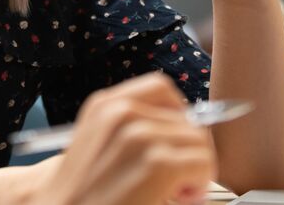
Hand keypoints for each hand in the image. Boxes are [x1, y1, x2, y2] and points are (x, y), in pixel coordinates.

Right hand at [27, 74, 216, 204]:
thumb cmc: (81, 192)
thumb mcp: (100, 146)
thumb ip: (132, 129)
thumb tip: (187, 127)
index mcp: (105, 104)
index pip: (162, 89)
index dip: (177, 118)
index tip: (173, 145)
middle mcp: (121, 112)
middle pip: (187, 120)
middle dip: (187, 152)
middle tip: (172, 183)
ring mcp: (139, 135)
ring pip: (199, 142)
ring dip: (194, 170)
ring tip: (171, 192)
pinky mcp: (157, 163)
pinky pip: (202, 163)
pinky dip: (198, 184)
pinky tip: (175, 198)